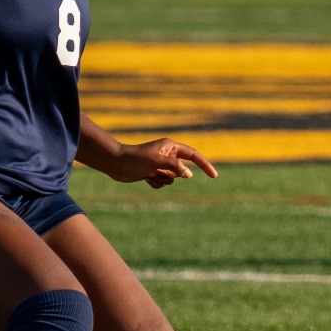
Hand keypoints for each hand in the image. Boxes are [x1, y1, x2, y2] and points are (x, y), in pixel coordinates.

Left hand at [105, 137, 219, 189]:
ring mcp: (161, 164)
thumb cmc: (135, 159)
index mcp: (171, 146)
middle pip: (182, 170)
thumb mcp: (157, 161)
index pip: (193, 155)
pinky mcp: (154, 173)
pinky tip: (145, 178)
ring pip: (173, 178)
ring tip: (149, 174)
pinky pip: (163, 183)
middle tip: (156, 170)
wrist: (115, 163)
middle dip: (171, 174)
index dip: (205, 165)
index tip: (214, 175)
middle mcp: (168, 155)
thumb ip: (175, 166)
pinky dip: (156, 183)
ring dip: (162, 180)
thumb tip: (188, 174)